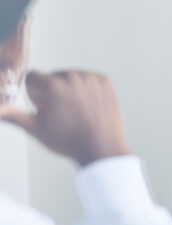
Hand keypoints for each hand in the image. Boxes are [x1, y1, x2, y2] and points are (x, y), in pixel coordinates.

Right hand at [0, 70, 129, 165]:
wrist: (100, 148)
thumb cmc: (68, 140)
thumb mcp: (36, 128)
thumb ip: (13, 115)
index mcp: (53, 86)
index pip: (32, 77)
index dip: (34, 94)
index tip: (43, 107)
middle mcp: (72, 77)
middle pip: (52, 76)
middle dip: (51, 91)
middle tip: (61, 112)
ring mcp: (90, 78)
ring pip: (71, 77)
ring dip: (69, 89)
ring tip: (75, 111)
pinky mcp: (104, 81)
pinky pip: (88, 79)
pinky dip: (86, 89)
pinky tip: (87, 106)